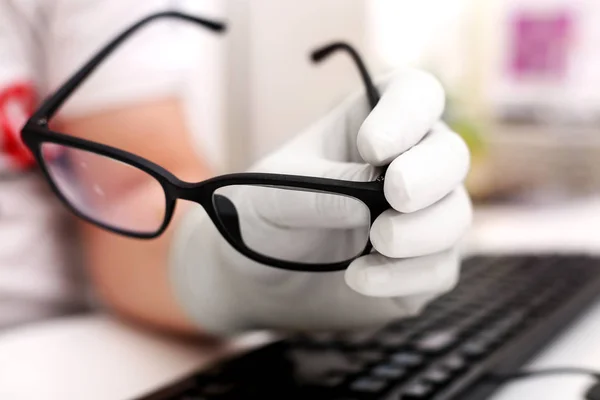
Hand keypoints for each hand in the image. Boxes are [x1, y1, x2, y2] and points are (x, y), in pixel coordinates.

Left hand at [170, 69, 471, 333]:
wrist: (255, 277)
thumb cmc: (263, 215)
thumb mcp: (273, 193)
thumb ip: (318, 190)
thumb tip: (372, 197)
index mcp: (372, 125)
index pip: (416, 95)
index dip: (407, 113)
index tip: (371, 146)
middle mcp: (406, 166)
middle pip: (451, 154)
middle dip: (429, 174)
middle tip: (396, 194)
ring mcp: (419, 218)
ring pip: (455, 214)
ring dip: (421, 230)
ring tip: (375, 241)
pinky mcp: (421, 267)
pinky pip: (439, 268)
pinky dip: (404, 275)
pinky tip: (359, 278)